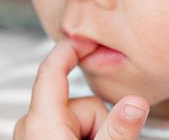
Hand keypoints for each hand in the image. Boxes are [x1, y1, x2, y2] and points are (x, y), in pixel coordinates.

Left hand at [14, 40, 149, 139]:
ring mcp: (34, 136)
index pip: (53, 69)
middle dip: (99, 121)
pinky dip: (82, 137)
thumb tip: (137, 103)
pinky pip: (69, 129)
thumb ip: (117, 129)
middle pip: (81, 102)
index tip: (90, 38)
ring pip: (79, 118)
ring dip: (93, 133)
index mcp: (41, 121)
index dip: (72, 48)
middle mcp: (32, 125)